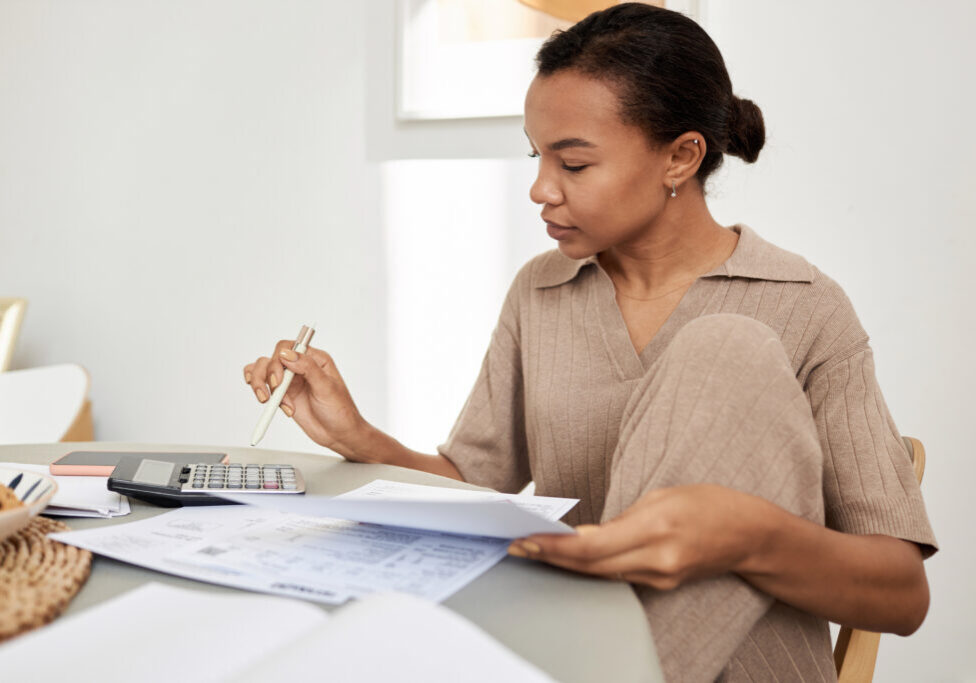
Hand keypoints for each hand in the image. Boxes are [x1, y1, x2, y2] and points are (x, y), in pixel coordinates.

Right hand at [243, 341, 367, 458]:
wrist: (338, 434)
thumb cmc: (340, 411)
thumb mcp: (327, 388)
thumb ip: (308, 368)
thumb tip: (287, 354)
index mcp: (315, 359)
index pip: (288, 347)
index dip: (278, 360)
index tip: (279, 379)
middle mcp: (301, 367)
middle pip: (272, 358)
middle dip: (269, 375)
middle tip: (277, 393)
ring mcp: (290, 380)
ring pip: (262, 369)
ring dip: (260, 384)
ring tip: (268, 401)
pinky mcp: (283, 394)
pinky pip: (262, 384)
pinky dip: (259, 390)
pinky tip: (269, 402)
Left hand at [508, 485, 764, 589]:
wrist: (751, 534)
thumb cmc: (709, 503)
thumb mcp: (662, 495)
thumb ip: (621, 518)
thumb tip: (582, 537)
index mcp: (656, 528)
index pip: (593, 548)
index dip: (555, 548)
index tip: (527, 540)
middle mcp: (657, 559)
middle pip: (591, 567)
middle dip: (550, 557)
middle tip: (516, 546)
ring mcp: (661, 577)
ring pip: (601, 575)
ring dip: (565, 565)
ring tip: (532, 550)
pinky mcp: (663, 584)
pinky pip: (617, 577)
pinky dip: (590, 568)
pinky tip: (568, 559)